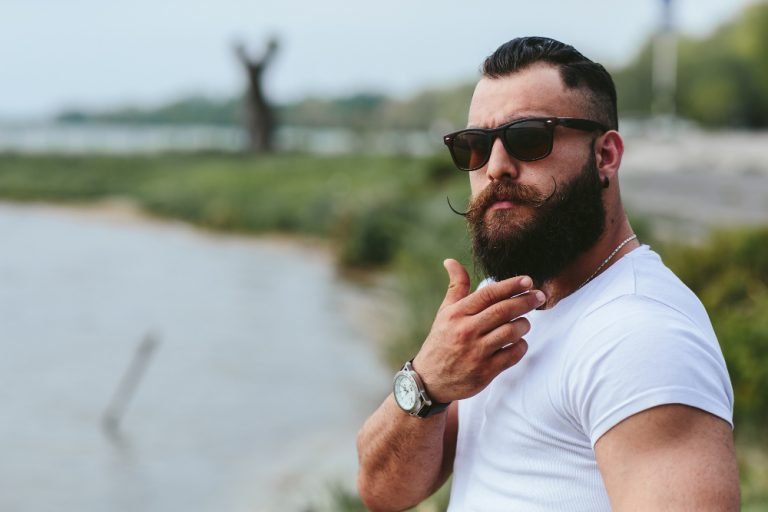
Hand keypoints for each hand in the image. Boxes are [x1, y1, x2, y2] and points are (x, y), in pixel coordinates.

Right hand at [412, 259, 544, 402]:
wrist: (430, 380)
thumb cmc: (441, 340)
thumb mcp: (445, 313)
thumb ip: (455, 287)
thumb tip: (451, 261)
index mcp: (457, 314)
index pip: (488, 294)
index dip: (511, 285)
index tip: (528, 280)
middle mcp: (466, 331)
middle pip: (503, 311)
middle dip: (526, 301)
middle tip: (539, 296)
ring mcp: (477, 352)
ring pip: (511, 332)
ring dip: (524, 324)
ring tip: (525, 322)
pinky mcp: (486, 371)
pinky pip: (513, 354)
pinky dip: (521, 346)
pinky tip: (519, 342)